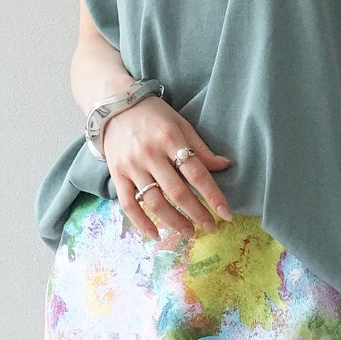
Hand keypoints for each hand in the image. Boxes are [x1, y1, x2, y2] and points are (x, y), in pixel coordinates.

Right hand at [102, 97, 233, 242]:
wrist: (114, 105)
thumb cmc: (153, 115)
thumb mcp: (180, 124)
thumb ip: (200, 148)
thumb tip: (226, 166)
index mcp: (170, 138)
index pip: (196, 173)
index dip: (213, 196)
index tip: (226, 214)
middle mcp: (150, 154)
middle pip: (177, 192)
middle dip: (197, 213)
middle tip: (211, 227)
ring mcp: (131, 166)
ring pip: (154, 201)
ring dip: (174, 222)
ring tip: (189, 233)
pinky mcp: (117, 175)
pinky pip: (128, 204)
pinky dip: (141, 222)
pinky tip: (155, 234)